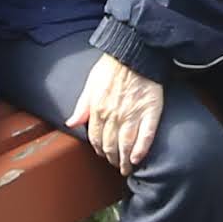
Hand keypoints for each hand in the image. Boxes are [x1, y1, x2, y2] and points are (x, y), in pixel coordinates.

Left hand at [73, 52, 163, 167]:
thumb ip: (81, 106)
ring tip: (127, 168)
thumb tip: (71, 123)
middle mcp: (114, 115)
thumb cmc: (111, 66)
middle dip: (112, 159)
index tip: (103, 155)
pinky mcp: (151, 111)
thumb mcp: (90, 84)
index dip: (98, 149)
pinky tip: (138, 159)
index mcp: (98, 109)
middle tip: (116, 166)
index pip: (95, 138)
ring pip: (126, 145)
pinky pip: (146, 135)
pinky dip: (142, 149)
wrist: (134, 53)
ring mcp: (133, 115)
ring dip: (125, 160)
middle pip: (110, 145)